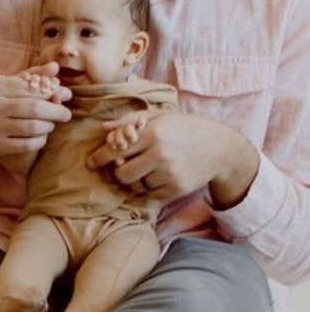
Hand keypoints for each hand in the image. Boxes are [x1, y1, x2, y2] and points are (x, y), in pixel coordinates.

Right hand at [0, 62, 71, 179]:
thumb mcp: (2, 85)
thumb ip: (29, 76)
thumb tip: (56, 67)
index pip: (32, 87)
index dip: (52, 91)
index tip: (64, 95)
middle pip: (35, 108)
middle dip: (56, 111)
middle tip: (66, 114)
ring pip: (33, 127)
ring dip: (49, 126)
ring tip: (51, 124)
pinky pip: (27, 144)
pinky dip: (40, 140)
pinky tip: (41, 136)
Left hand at [87, 112, 259, 205]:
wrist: (220, 148)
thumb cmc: (185, 128)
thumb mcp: (160, 117)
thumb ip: (130, 121)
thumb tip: (104, 129)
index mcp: (153, 133)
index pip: (116, 149)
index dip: (100, 157)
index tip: (90, 163)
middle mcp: (160, 154)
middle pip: (121, 173)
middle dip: (118, 171)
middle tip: (123, 166)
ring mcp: (169, 174)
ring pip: (135, 185)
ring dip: (133, 179)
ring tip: (143, 169)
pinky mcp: (177, 189)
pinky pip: (150, 194)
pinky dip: (147, 188)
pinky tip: (155, 177)